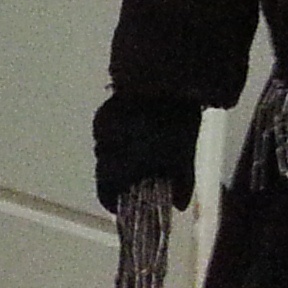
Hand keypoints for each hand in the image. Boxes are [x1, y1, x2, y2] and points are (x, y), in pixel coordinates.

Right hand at [93, 91, 202, 213]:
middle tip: (138, 178)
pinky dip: (117, 139)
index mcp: (123, 162)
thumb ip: (181, 183)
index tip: (121, 208)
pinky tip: (134, 134)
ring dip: (118, 157)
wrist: (166, 80)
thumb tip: (177, 204)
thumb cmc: (175, 122)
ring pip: (105, 150)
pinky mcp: (103, 111)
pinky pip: (106, 133)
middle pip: (105, 169)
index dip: (113, 202)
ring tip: (138, 153)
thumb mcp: (185, 155)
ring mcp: (102, 127)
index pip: (106, 189)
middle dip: (119, 177)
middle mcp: (106, 146)